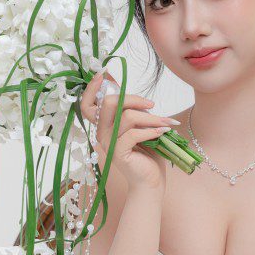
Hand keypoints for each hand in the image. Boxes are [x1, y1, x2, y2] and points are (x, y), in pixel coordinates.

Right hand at [79, 72, 177, 192]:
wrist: (150, 181)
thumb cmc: (147, 154)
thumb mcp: (140, 128)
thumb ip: (133, 113)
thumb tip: (135, 96)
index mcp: (103, 125)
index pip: (88, 103)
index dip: (92, 87)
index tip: (103, 74)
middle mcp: (102, 133)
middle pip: (109, 103)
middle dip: (133, 99)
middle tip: (152, 105)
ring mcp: (108, 144)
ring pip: (127, 117)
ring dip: (151, 118)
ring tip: (166, 124)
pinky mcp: (118, 153)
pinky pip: (133, 134)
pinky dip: (151, 131)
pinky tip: (163, 132)